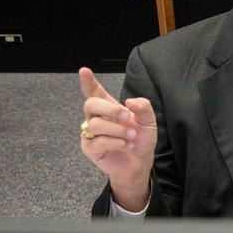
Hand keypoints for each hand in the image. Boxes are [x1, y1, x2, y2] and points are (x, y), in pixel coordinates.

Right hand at [79, 67, 156, 212]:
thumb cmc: (141, 139)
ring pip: (95, 124)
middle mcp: (97, 117)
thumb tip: (128, 102)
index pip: (95, 92)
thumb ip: (143, 107)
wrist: (140, 162)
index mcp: (109, 107)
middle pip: (90, 104)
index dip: (88, 82)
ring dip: (117, 130)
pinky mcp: (90, 148)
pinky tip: (126, 145)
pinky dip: (116, 142)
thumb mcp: (148, 121)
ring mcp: (91, 133)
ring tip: (132, 136)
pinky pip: (98, 141)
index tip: (84, 71)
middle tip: (126, 116)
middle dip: (109, 109)